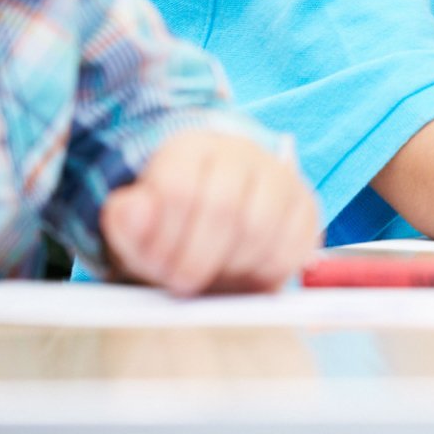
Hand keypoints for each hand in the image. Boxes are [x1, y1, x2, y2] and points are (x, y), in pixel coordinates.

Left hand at [101, 131, 319, 295]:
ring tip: (214, 278)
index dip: (165, 240)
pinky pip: (295, 244)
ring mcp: (280, 175)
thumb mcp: (137, 228)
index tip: (158, 269)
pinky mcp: (306, 205)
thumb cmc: (172, 226)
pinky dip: (268, 271)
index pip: (179, 189)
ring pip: (261, 227)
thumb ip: (127, 222)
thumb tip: (130, 209)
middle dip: (198, 260)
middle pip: (223, 208)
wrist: (214, 221)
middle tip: (184, 284)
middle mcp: (241, 152)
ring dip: (231, 268)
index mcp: (191, 148)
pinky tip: (246, 275)